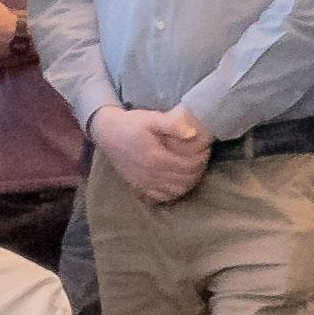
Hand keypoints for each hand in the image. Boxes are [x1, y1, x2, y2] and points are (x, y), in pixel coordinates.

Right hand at [91, 104, 210, 204]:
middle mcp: (151, 174)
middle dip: (198, 170)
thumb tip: (193, 134)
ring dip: (188, 183)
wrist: (107, 133)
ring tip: (192, 170)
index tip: (206, 150)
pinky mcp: (138, 186)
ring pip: (175, 191)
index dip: (201, 159)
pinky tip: (177, 183)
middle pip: (184, 180)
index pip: (188, 166)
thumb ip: (172, 125)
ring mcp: (144, 182)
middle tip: (202, 159)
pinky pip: (161, 196)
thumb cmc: (131, 124)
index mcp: (156, 157)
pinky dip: (173, 193)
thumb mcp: (152, 118)